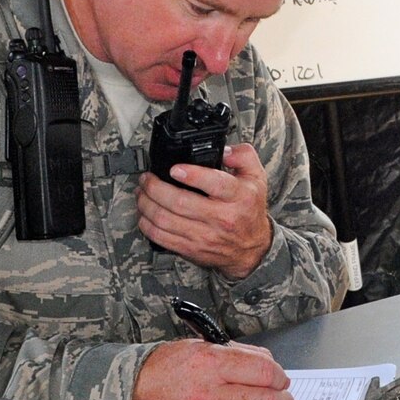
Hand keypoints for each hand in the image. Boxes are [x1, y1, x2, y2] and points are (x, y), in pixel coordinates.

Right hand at [132, 339, 292, 399]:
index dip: (279, 376)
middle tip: (283, 398)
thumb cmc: (164, 370)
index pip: (265, 373)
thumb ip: (238, 354)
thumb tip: (269, 366)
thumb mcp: (201, 347)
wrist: (130, 397)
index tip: (280, 378)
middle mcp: (209, 397)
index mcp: (211, 365)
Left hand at [140, 143, 273, 278]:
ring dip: (147, 204)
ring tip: (142, 193)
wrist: (251, 249)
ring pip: (165, 220)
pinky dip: (147, 225)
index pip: (215, 184)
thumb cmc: (249, 210)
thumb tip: (224, 150)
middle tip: (147, 178)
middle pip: (180, 203)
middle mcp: (221, 217)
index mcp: (238, 197)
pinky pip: (161, 238)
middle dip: (155, 188)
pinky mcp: (192, 249)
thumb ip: (243, 155)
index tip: (175, 168)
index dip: (191, 175)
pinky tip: (145, 214)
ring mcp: (205, 236)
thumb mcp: (256, 177)